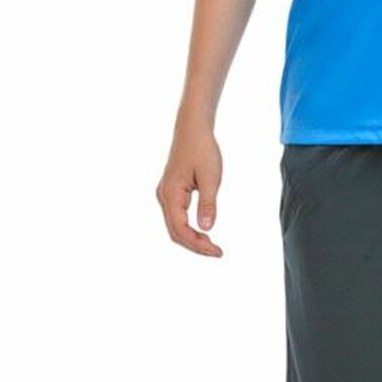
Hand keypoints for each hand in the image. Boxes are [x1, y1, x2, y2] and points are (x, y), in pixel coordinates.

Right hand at [156, 123, 223, 256]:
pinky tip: (203, 231)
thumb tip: (206, 228)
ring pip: (175, 226)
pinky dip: (188, 228)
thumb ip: (207, 203)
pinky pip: (176, 217)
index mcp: (171, 195)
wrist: (193, 129)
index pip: (180, 230)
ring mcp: (165, 194)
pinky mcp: (171, 192)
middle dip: (195, 245)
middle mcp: (163, 197)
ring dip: (192, 238)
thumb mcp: (211, 178)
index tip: (217, 252)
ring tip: (212, 245)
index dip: (197, 245)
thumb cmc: (203, 150)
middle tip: (217, 252)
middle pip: (175, 232)